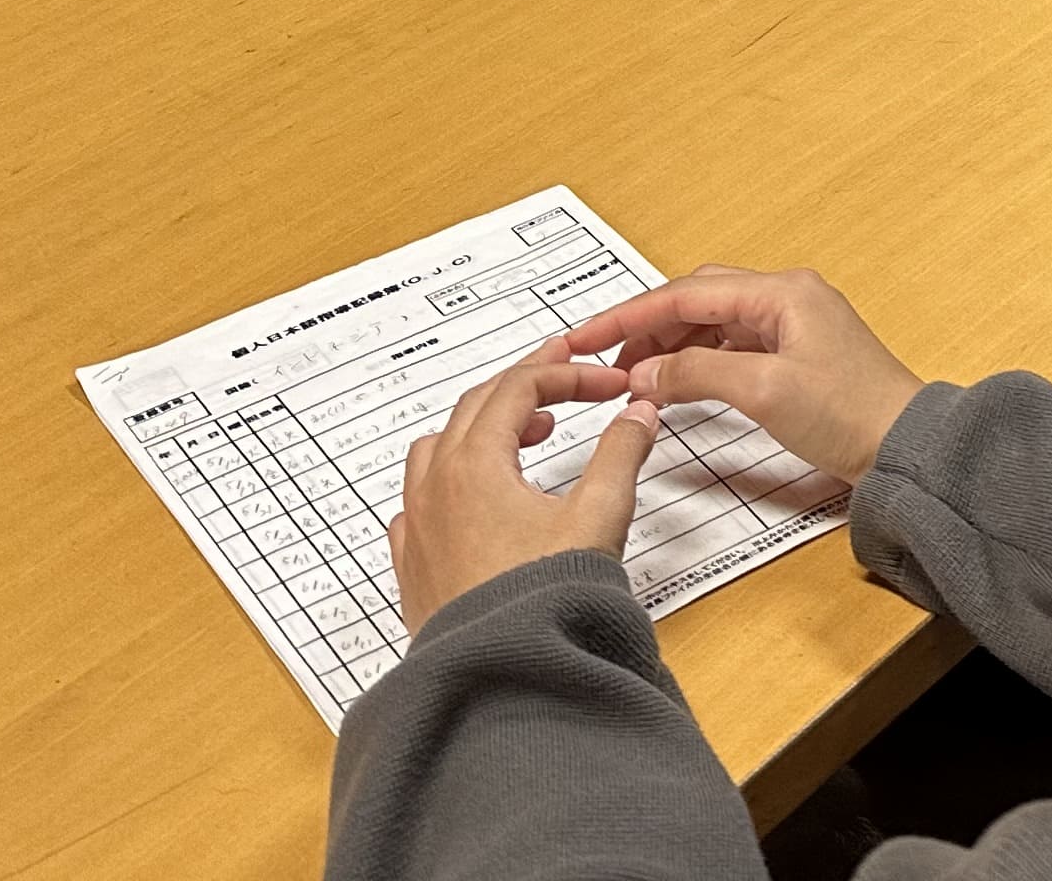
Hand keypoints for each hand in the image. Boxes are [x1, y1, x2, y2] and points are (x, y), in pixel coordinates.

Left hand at [388, 341, 657, 630]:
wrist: (500, 678)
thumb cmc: (539, 603)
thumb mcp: (598, 517)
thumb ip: (621, 455)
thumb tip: (638, 415)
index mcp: (474, 465)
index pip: (520, 387)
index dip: (570, 374)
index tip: (609, 386)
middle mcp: (435, 490)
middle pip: (476, 405)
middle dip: (528, 386)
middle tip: (569, 379)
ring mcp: (417, 528)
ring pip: (437, 448)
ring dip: (484, 428)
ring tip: (526, 437)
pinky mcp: (413, 566)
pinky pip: (416, 501)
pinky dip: (449, 479)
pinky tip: (474, 498)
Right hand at [560, 265, 926, 486]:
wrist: (904, 448)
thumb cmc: (851, 414)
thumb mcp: (763, 391)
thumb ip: (696, 373)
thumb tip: (643, 374)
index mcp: (783, 292)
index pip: (687, 291)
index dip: (629, 315)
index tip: (584, 335)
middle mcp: (788, 297)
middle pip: (698, 298)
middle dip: (648, 326)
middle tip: (605, 360)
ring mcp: (793, 325)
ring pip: (713, 321)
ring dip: (672, 345)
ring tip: (636, 379)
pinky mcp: (795, 355)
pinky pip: (732, 345)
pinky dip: (698, 360)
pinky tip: (677, 383)